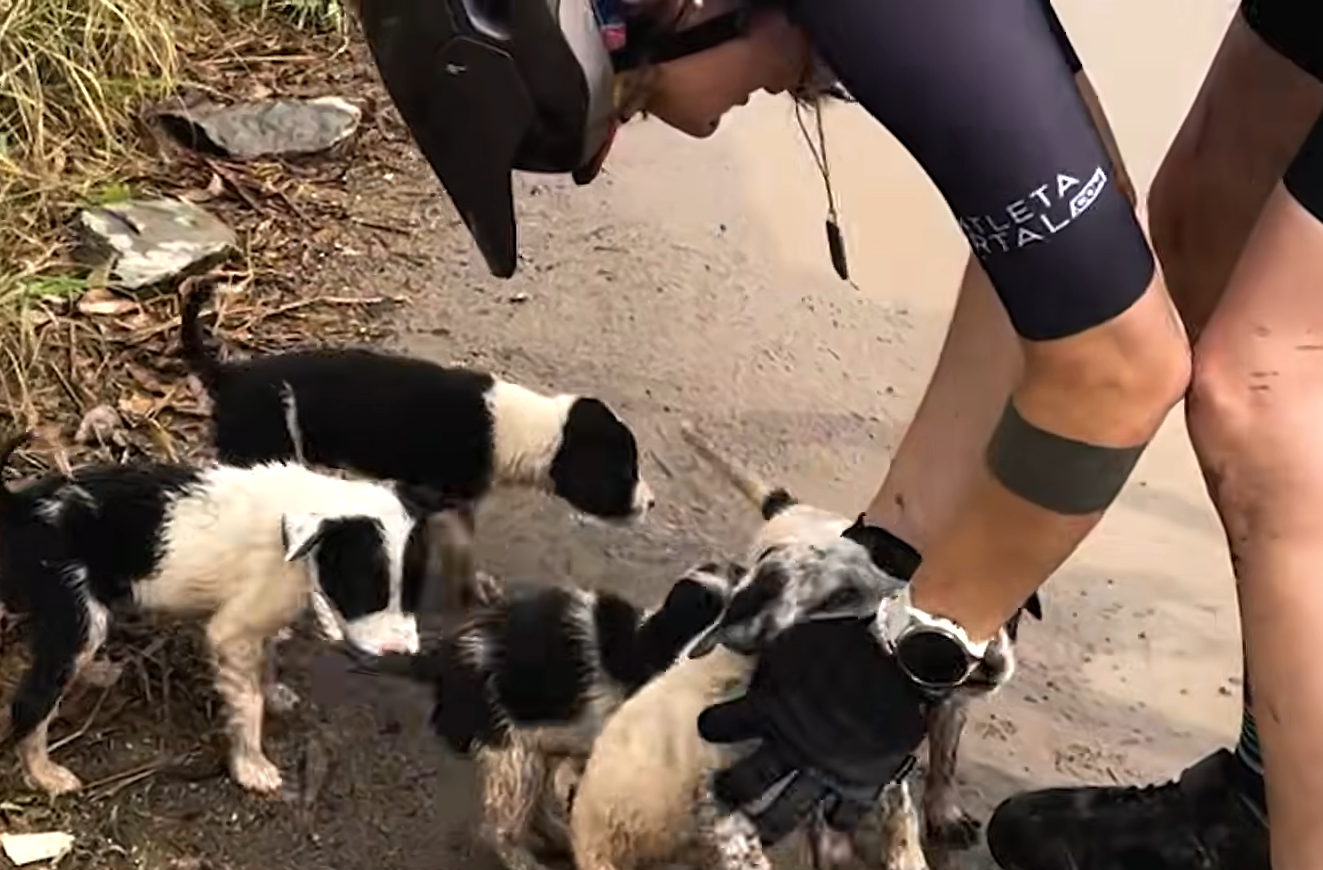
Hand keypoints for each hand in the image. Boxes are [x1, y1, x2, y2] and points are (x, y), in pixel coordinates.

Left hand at [697, 616, 930, 845]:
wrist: (897, 660)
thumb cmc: (845, 641)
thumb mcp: (792, 638)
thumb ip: (765, 656)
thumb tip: (741, 654)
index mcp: (769, 709)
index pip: (726, 724)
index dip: (714, 726)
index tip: (708, 728)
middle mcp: (790, 746)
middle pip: (749, 781)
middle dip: (732, 789)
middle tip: (725, 793)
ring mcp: (824, 769)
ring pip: (787, 809)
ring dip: (772, 822)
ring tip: (762, 830)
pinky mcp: (858, 781)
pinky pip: (844, 813)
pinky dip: (837, 819)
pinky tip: (832, 819)